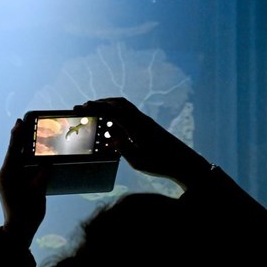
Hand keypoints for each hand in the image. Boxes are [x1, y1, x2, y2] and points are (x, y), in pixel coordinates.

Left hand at [0, 119, 47, 246]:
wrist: (18, 230)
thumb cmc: (28, 211)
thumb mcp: (39, 189)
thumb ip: (43, 172)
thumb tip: (47, 160)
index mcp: (7, 174)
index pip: (13, 150)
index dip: (17, 135)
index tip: (19, 121)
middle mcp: (2, 175)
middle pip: (13, 153)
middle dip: (20, 140)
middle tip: (27, 125)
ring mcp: (4, 180)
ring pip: (14, 161)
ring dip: (23, 151)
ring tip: (32, 139)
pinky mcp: (7, 185)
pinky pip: (16, 169)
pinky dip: (23, 162)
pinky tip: (32, 158)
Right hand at [75, 97, 210, 189]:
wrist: (184, 163)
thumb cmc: (161, 163)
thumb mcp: (138, 161)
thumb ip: (124, 148)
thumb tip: (114, 137)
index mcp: (136, 126)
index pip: (111, 111)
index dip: (95, 108)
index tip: (81, 107)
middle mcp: (141, 120)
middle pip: (118, 103)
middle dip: (101, 103)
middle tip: (86, 106)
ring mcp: (146, 122)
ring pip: (125, 107)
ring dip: (110, 106)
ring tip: (97, 112)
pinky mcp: (150, 126)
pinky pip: (131, 115)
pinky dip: (119, 113)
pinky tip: (114, 124)